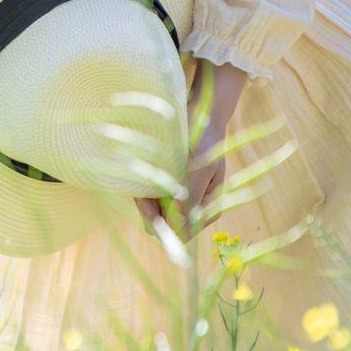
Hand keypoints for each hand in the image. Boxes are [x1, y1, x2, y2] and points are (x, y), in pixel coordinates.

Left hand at [134, 61, 237, 242]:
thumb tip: (178, 231)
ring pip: (154, 215)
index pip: (182, 233)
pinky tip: (141, 178)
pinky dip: (143, 192)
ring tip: (141, 179)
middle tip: (141, 191)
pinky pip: (150, 201)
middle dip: (150, 210)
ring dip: (144, 200)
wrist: (200, 117)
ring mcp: (180, 202)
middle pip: (165, 226)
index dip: (162, 224)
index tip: (148, 204)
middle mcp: (194, 211)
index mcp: (209, 210)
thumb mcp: (200, 168)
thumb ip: (190, 198)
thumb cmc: (205, 142)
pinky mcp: (167, 191)